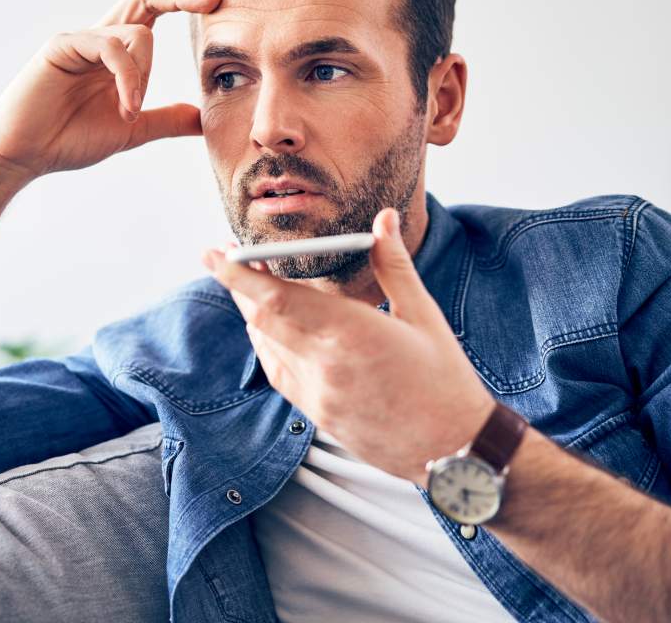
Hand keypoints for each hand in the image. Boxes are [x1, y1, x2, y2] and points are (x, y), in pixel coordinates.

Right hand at [0, 0, 221, 185]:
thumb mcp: (131, 130)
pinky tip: (126, 108)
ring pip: (137, 33)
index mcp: (115, 54)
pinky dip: (128, 78)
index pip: (152, 13)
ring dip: (145, 76)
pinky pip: (110, 48)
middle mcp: (99, 39)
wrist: (24, 155)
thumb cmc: (68, 140)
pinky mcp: (62, 46)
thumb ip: (165, 120)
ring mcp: (80, 40)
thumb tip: (202, 119)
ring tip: (131, 112)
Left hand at [203, 208, 495, 483]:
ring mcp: (318, 395)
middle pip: (261, 320)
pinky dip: (267, 346)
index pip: (277, 297)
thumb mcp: (423, 315)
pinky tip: (269, 331)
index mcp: (352, 332)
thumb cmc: (445, 379)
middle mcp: (325, 364)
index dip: (238, 275)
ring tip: (248, 287)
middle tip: (228, 258)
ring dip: (251, 315)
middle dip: (238, 287)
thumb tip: (383, 219)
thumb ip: (393, 264)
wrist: (455, 450)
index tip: (215, 252)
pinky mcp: (319, 415)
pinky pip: (279, 374)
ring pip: (266, 347)